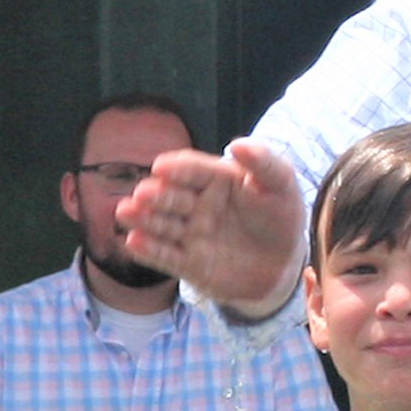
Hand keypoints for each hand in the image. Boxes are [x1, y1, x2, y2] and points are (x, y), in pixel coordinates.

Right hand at [116, 138, 305, 316]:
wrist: (284, 266)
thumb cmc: (281, 217)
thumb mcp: (282, 186)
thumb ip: (265, 164)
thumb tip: (238, 145)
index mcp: (215, 179)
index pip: (193, 169)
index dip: (177, 168)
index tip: (162, 167)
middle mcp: (197, 204)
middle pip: (172, 196)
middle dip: (156, 195)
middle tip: (144, 194)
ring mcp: (190, 234)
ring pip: (162, 224)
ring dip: (143, 219)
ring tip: (126, 212)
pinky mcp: (188, 263)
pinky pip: (166, 256)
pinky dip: (149, 250)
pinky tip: (132, 242)